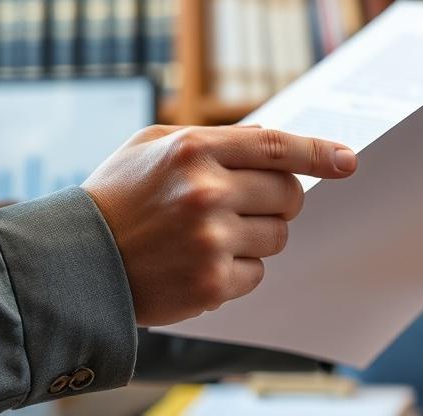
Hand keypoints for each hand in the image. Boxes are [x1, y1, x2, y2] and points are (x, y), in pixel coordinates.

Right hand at [82, 124, 356, 326]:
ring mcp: (209, 240)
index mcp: (194, 149)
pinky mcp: (209, 283)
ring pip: (278, 237)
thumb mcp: (154, 146)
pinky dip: (237, 270)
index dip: (319, 152)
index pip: (277, 147)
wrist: (73, 260)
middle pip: (289, 196)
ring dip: (257, 236)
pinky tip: (200, 263)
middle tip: (247, 205)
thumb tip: (274, 141)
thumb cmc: (118, 196)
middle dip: (279, 201)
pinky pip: (256, 274)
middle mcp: (206, 191)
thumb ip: (215, 139)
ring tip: (212, 235)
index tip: (349, 160)